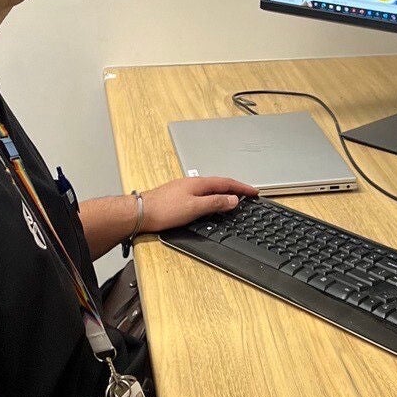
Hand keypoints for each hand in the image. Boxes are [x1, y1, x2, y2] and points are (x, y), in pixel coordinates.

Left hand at [140, 176, 257, 232]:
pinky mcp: (179, 196)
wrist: (141, 213)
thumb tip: (233, 199)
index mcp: (199, 183)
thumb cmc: (164, 210)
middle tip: (248, 195)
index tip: (254, 192)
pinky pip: (202, 194)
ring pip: (210, 189)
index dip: (242, 188)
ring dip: (224, 193)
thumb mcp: (195, 208)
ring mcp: (185, 189)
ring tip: (234, 200)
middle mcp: (192, 183)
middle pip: (219, 184)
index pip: (227, 183)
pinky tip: (211, 204)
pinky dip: (213, 198)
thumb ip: (215, 203)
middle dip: (235, 189)